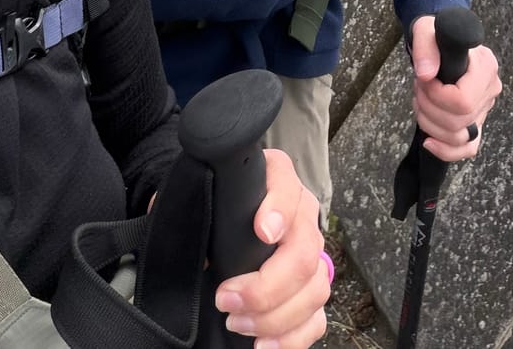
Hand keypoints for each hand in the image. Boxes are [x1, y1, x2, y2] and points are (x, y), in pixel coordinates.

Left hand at [216, 148, 328, 348]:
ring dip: (275, 316)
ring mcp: (311, 254)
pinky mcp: (309, 290)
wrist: (222, 223)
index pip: (287, 187)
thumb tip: (198, 249)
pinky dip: (292, 338)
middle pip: (304, 253)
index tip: (262, 230)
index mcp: (276, 179)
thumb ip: (197, 207)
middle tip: (226, 298)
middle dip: (266, 286)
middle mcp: (302, 215)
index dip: (279, 209)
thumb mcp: (200, 195)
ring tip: (237, 324)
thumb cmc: (210, 205)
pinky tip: (263, 345)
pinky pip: (316, 319)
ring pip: (314, 290)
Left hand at [410, 14, 502, 162]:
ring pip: (459, 137)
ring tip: (421, 100)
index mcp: (485, 66)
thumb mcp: (425, 30)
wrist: (440, 41)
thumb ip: (425, 47)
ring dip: (430, 124)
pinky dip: (446, 150)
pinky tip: (428, 141)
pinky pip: (467, 148)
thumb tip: (426, 75)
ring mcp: (484, 109)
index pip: (463, 100)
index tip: (424, 80)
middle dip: (428, 109)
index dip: (437, 97)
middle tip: (419, 88)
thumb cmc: (435, 34)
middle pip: (459, 122)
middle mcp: (490, 90)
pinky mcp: (476, 122)